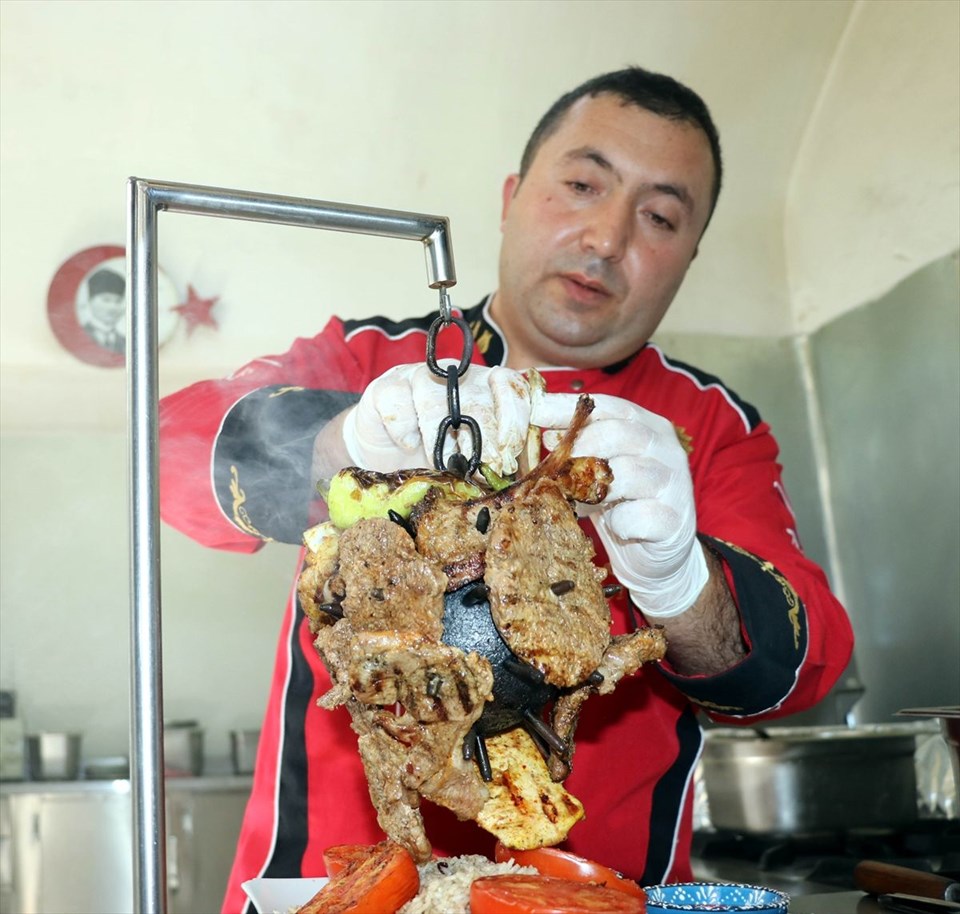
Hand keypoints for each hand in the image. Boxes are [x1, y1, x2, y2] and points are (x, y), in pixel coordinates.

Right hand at [342, 363, 531, 474]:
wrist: (387, 457)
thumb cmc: (442, 455)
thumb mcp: (481, 455)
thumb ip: (509, 451)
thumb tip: (538, 462)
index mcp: (487, 385)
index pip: (511, 385)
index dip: (514, 415)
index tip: (511, 448)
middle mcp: (456, 375)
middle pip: (475, 397)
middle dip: (482, 436)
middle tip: (482, 467)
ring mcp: (418, 377)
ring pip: (435, 400)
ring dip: (441, 439)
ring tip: (443, 464)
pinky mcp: (385, 388)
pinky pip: (398, 404)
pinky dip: (405, 430)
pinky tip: (409, 446)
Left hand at [533, 392, 708, 617]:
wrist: (657, 552)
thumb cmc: (624, 503)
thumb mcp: (600, 471)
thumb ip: (582, 451)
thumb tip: (549, 437)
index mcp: (649, 428)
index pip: (610, 407)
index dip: (571, 408)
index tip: (537, 412)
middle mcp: (667, 449)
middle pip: (619, 433)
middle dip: (580, 447)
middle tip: (558, 466)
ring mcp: (674, 483)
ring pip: (629, 473)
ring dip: (595, 489)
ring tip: (580, 502)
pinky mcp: (674, 519)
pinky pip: (639, 516)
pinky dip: (619, 522)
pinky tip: (615, 526)